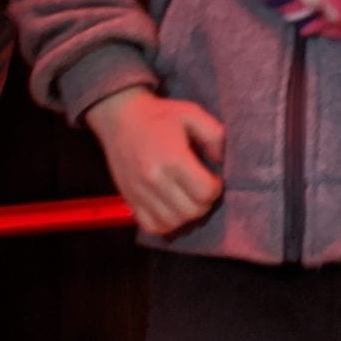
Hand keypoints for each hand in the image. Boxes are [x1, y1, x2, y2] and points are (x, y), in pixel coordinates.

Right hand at [87, 87, 225, 236]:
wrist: (119, 117)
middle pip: (191, 211)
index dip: (216, 187)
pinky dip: (166, 223)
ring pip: (173, 223)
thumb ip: (214, 135)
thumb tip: (221, 161)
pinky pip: (152, 226)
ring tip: (188, 199)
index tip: (213, 178)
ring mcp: (140, 192)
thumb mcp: (192, 113)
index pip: (205, 192)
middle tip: (202, 189)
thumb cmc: (159, 115)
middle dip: (204, 203)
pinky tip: (171, 209)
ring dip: (186, 214)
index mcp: (173, 158)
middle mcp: (155, 179)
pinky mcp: (129, 199)